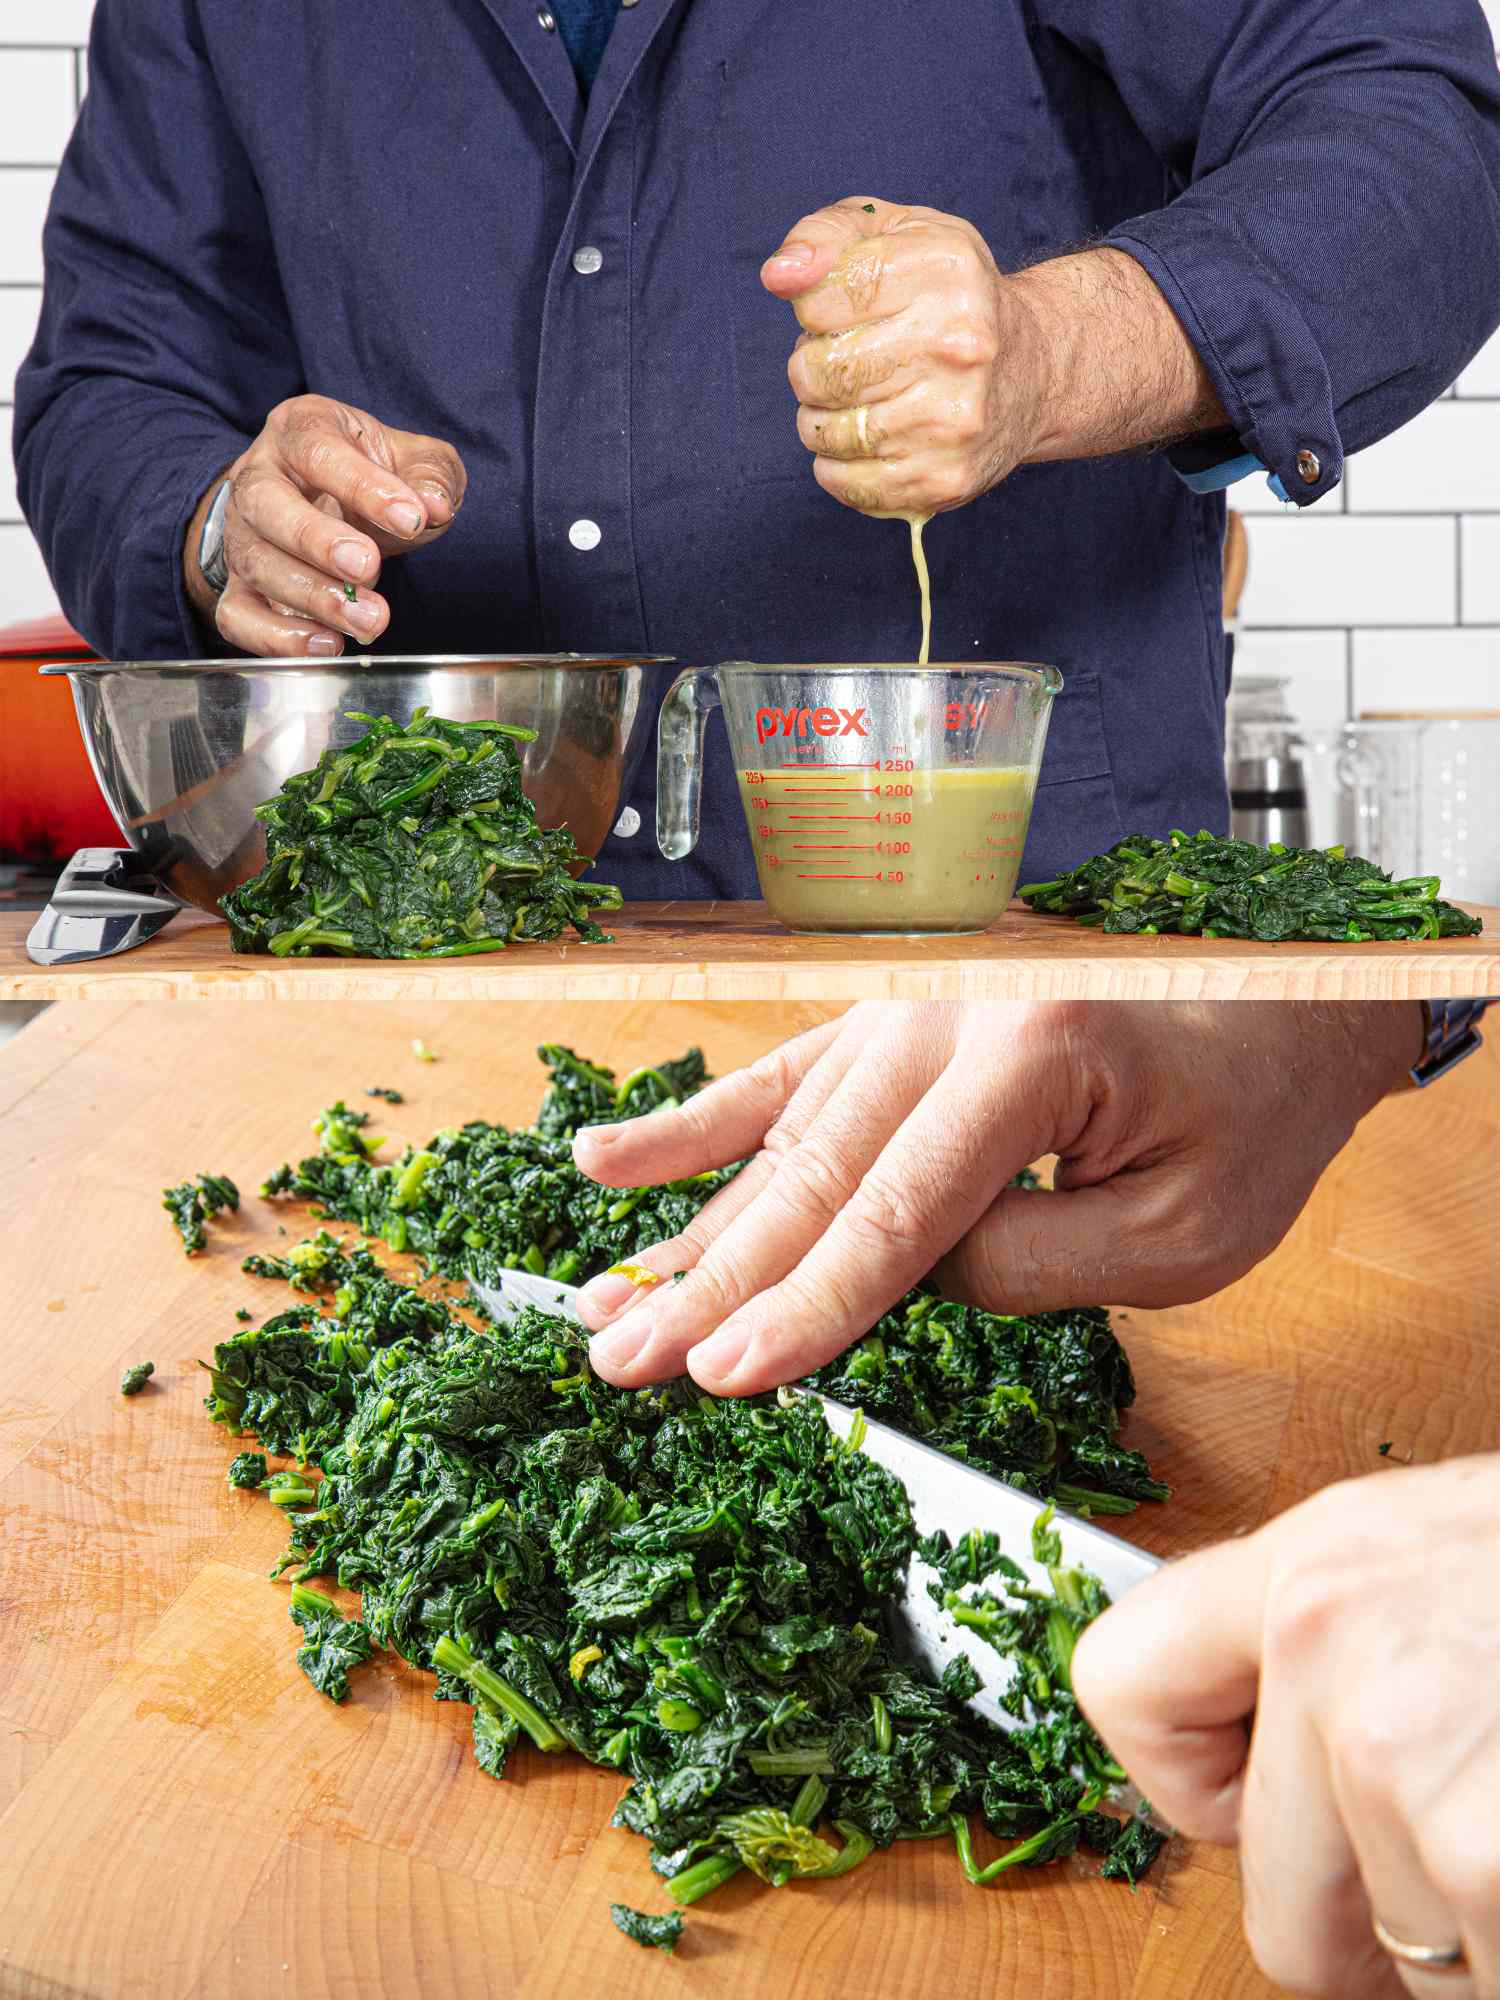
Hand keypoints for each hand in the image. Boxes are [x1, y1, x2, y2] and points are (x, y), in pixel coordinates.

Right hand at [184, 394, 465, 654]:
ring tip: (368, 619)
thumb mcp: (410, 458)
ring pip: (256, 563)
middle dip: (316, 541)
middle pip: (265, 505)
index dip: (362, 486)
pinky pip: (238, 616)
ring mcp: (242, 533)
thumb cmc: (372, 476)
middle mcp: (258, 476)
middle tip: (367, 568)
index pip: (318, 450)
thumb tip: (435, 505)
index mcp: (300, 429)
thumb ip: (430, 475)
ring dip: (313, 597)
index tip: (410, 518)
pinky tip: (328, 644)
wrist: (323, 499)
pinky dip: (278, 638)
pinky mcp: (239, 585)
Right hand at [573, 1000, 1420, 1395]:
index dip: (803, 1307)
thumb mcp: (1182, 1233)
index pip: (893, 1215)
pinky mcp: (894, 1019)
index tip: (719, 1376)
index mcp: (1028, 1053)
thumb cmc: (1250, 1114)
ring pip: (777, 1137)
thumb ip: (1025, 1263)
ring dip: (685, 1228)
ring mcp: (909, 1005)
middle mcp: (945, 1013)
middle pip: (808, 1176)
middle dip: (709, 1285)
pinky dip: (695, 1124)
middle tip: (616, 1360)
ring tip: (595, 1297)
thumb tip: (897, 1277)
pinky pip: (782, 1078)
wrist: (1284, 1002)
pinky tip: (610, 1157)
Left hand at [761, 200, 1222, 516]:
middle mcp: (959, 347)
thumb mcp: (900, 236)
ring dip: (821, 418)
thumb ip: (827, 238)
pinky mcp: (945, 478)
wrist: (1035, 372)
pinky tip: (867, 440)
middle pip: (819, 370)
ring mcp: (953, 421)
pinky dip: (837, 464)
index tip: (839, 311)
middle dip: (812, 366)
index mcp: (945, 272)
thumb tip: (779, 274)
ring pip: (825, 431)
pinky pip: (845, 481)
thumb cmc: (950, 298)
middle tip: (844, 361)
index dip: (813, 309)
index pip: (823, 297)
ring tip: (856, 401)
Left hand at [1072, 1456, 1499, 1998]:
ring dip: (1490, 1940)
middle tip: (1482, 1857)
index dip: (1189, 1784)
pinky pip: (1486, 1984)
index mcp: (1317, 1561)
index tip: (1259, 1807)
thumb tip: (1274, 1773)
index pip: (1120, 1682)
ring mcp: (1408, 1753)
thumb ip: (1351, 1642)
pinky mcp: (1487, 1853)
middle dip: (1384, 1932)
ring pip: (1408, 1969)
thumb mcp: (1456, 1557)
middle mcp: (1334, 1642)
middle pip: (1276, 1903)